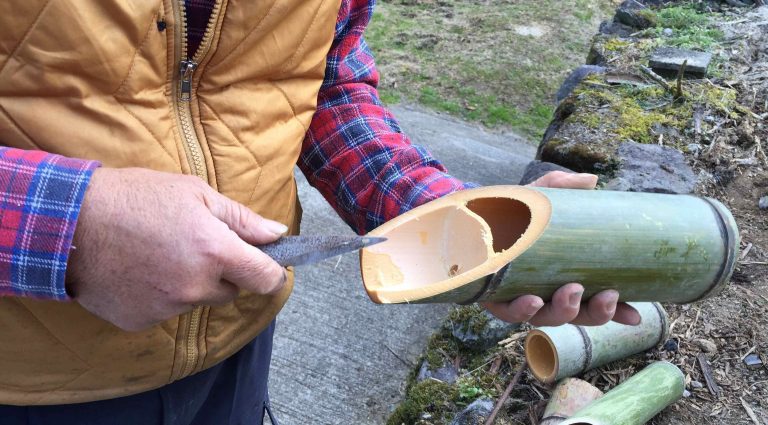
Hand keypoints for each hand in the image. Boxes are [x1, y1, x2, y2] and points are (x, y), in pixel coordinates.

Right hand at [66, 168, 287, 330]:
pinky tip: (139, 270)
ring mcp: (167, 308)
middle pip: (231, 290)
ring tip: (159, 252)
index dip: (272, 272)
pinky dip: (160, 295)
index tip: (269, 265)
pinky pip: (166, 310)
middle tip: (194, 244)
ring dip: (190, 282)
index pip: (266, 279)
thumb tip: (276, 234)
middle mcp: (195, 286)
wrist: (70, 223)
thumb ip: (241, 219)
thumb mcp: (194, 193)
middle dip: (223, 271)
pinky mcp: (141, 321)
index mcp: (214, 251)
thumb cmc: (135, 198)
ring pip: (197, 299)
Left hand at [480, 171, 640, 325]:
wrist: (465, 214)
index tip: (637, 316)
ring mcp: (519, 298)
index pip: (596, 301)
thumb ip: (562, 187)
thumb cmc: (509, 210)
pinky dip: (522, 310)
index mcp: (564, 276)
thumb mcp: (537, 196)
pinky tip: (532, 300)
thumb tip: (591, 180)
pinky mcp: (492, 298)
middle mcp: (544, 293)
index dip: (618, 313)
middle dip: (594, 313)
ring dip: (564, 311)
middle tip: (605, 295)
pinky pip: (508, 312)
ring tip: (572, 292)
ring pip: (547, 319)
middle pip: (576, 316)